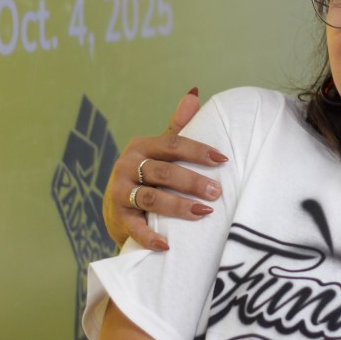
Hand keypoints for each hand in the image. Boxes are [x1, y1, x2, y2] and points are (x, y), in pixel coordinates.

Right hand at [102, 88, 227, 250]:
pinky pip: (135, 227)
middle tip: (217, 192)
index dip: (199, 151)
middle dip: (192, 182)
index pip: (174, 144)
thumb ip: (177, 126)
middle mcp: (128, 166)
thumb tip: (194, 94)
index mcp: (142, 146)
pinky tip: (168, 245)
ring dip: (179, 206)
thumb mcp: (160, 149)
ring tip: (204, 212)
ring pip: (152, 198)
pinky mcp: (117, 217)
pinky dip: (151, 237)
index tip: (223, 160)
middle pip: (164, 172)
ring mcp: (120, 192)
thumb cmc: (148, 173)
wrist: (117, 207)